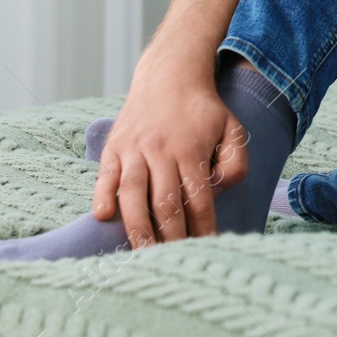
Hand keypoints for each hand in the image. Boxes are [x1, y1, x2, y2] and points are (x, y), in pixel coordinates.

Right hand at [91, 52, 247, 248]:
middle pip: (164, 202)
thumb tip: (217, 190)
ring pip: (133, 193)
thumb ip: (235, 163)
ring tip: (142, 255)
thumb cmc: (204, 110)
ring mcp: (134, 148)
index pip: (198, 198)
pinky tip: (104, 217)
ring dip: (137, 227)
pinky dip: (102, 195)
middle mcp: (161, 150)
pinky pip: (105, 175)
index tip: (207, 248)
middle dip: (170, 237)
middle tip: (174, 262)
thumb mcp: (233, 129)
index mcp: (192, 149)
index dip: (202, 227)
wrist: (170, 74)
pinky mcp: (114, 146)